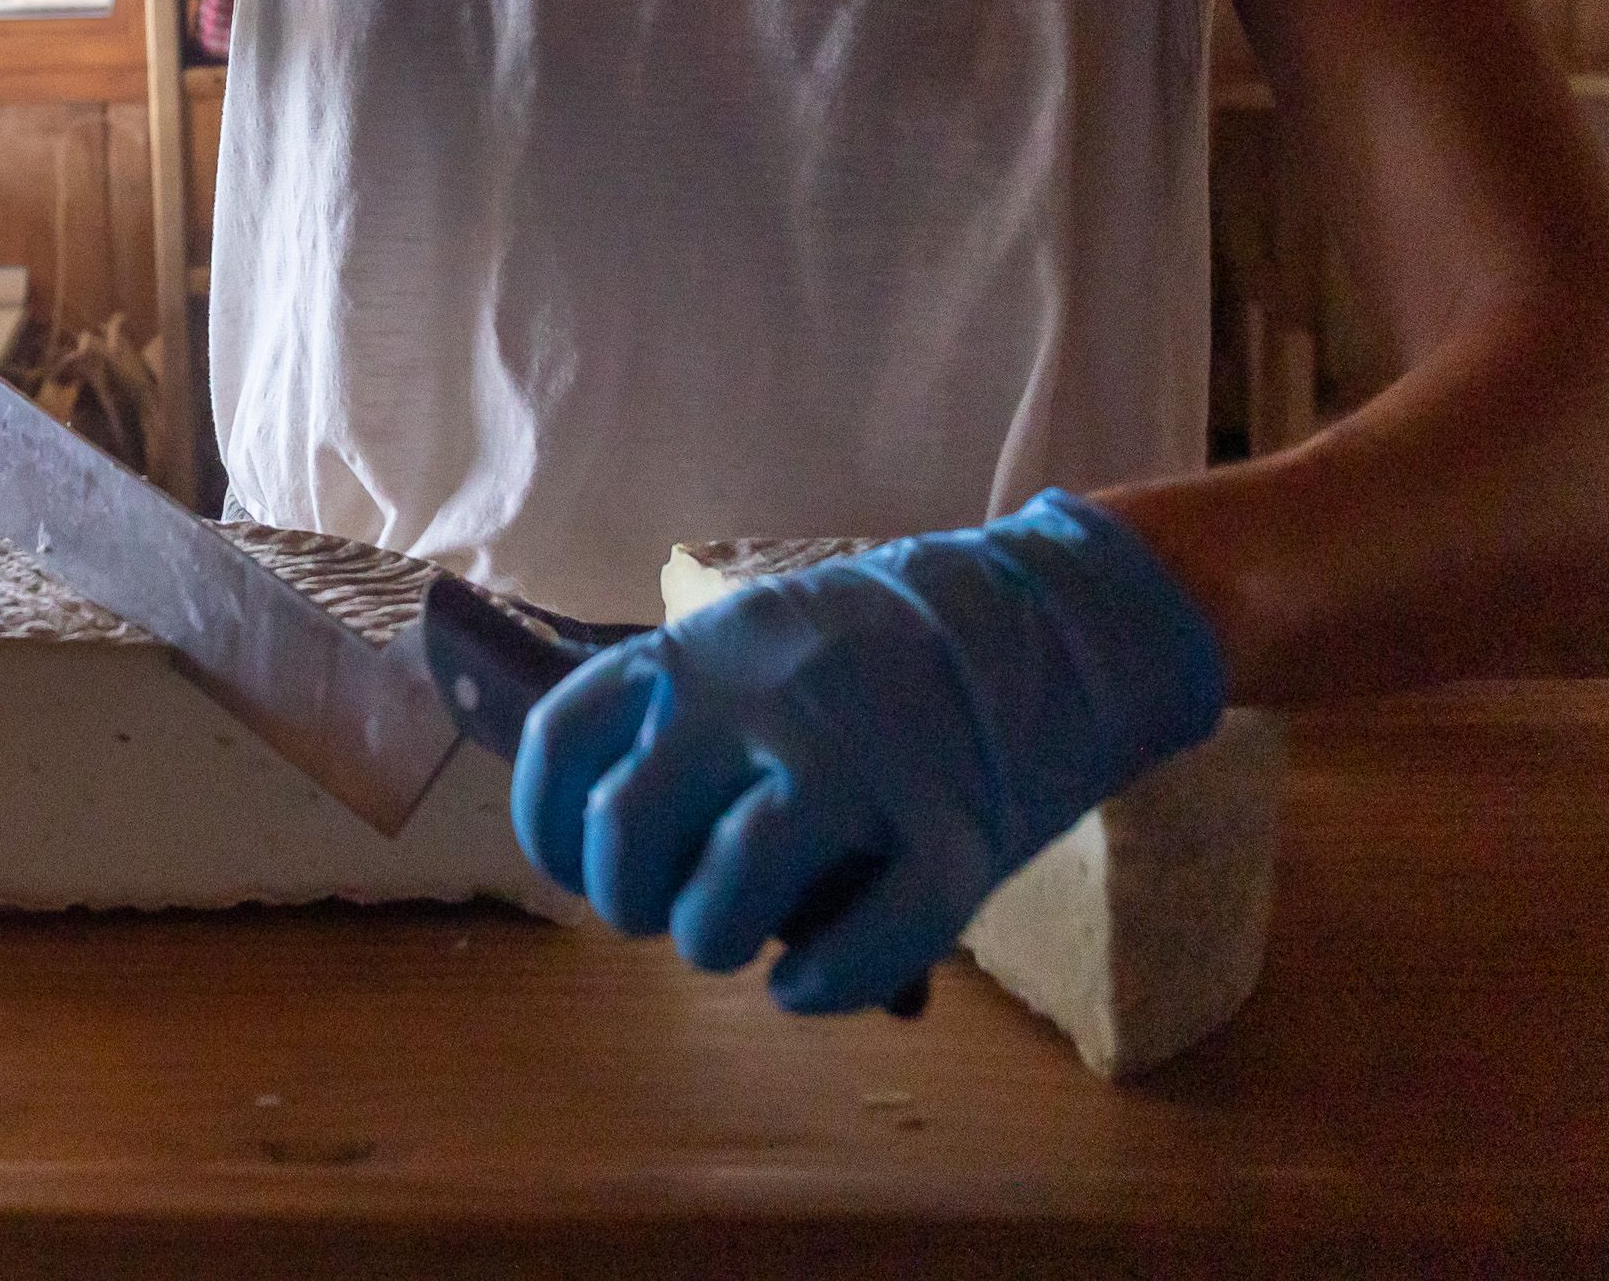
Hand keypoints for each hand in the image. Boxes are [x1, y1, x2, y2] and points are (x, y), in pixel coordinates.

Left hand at [510, 491, 1227, 1013]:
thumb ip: (697, 709)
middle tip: (665, 912)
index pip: (566, 738)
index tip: (577, 864)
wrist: (1056, 619)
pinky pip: (853, 953)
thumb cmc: (892, 648)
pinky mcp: (949, 839)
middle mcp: (764, 700)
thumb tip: (612, 830)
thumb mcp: (770, 634)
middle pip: (627, 828)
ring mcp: (859, 768)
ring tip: (737, 942)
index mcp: (706, 648)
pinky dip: (814, 990)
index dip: (552, 825)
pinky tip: (806, 985)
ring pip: (725, 900)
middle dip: (628, 897)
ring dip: (714, 942)